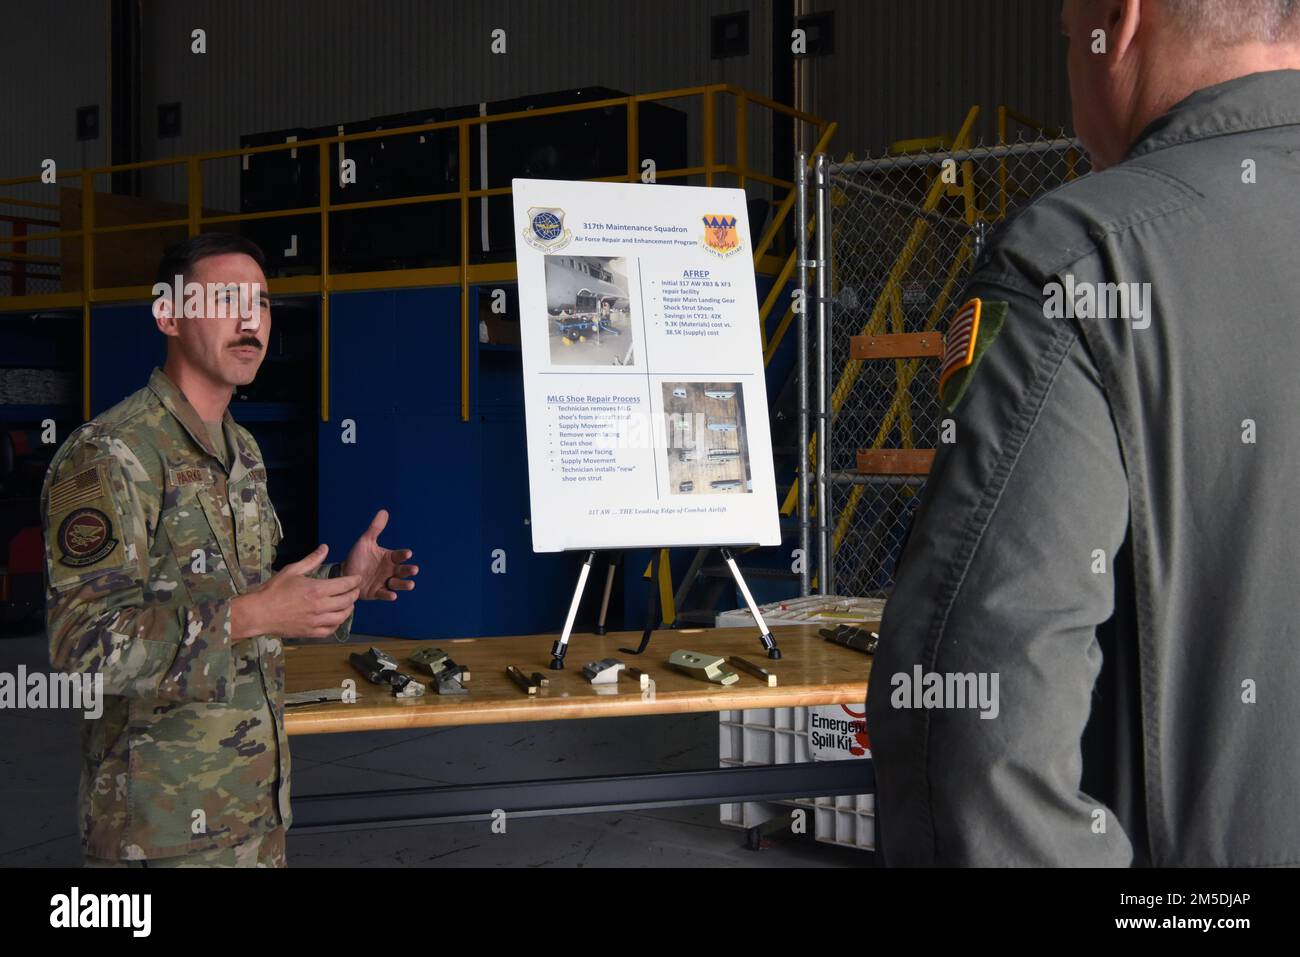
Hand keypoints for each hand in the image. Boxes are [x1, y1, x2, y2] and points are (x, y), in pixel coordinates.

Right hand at [231, 545, 360, 639]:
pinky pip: (331, 630)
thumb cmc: (273, 590)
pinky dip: (337, 624)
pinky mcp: (311, 632)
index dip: (354, 581)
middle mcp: (320, 606)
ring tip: (348, 604)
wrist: (259, 612)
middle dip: (354, 594)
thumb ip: (312, 560)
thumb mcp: (292, 570)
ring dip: (349, 609)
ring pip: (342, 617)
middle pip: (347, 601)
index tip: (357, 578)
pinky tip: (336, 618)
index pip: (345, 585)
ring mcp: (316, 621)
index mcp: (317, 589)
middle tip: (355, 590)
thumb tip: (325, 547)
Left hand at [343, 509, 417, 600]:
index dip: (404, 555)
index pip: (399, 556)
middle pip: (402, 571)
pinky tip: (393, 595)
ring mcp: (384, 582)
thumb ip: (375, 528)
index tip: (408, 553)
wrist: (344, 573)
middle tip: (414, 570)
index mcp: (389, 558)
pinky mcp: (377, 593)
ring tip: (410, 584)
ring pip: (398, 584)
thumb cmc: (357, 557)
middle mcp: (390, 571)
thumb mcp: (365, 541)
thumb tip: (384, 511)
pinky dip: (389, 595)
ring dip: (404, 584)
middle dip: (409, 571)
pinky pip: (384, 594)